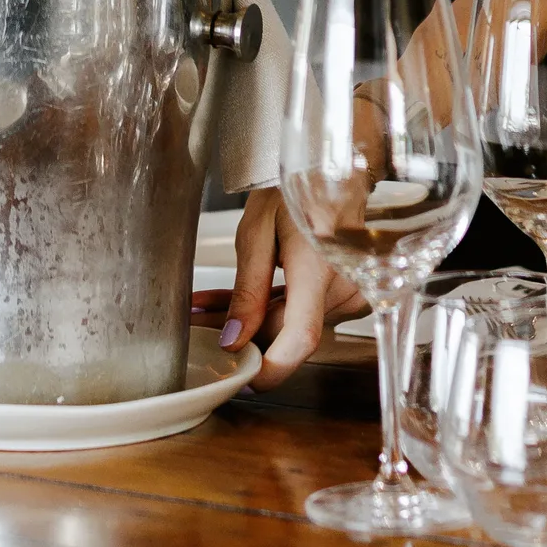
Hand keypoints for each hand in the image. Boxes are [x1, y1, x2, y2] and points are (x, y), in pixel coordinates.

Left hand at [220, 186, 358, 386]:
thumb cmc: (296, 188)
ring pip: (290, 322)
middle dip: (241, 334)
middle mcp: (341, 286)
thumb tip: (233, 338)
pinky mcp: (343, 292)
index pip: (300, 337)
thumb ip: (246, 290)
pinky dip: (268, 308)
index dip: (271, 367)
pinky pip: (301, 310)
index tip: (242, 377)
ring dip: (249, 319)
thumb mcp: (257, 232)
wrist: (330, 170)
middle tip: (199, 322)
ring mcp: (347, 291)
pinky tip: (232, 305)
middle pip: (287, 331)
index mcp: (318, 268)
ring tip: (207, 306)